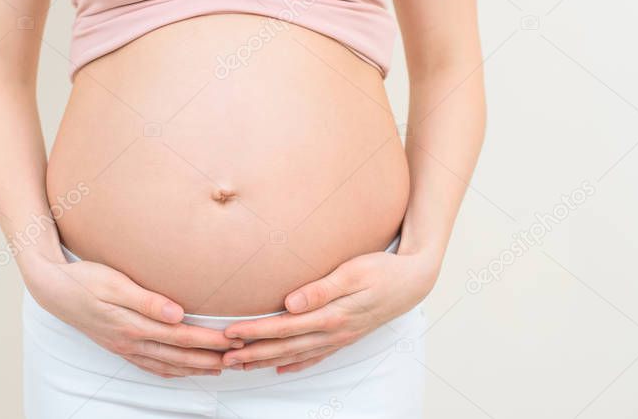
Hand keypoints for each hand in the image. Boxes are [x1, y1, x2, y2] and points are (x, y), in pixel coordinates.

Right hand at [23, 255, 240, 377]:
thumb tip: (177, 313)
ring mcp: (124, 347)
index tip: (233, 339)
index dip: (209, 340)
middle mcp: (131, 341)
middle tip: (237, 357)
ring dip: (194, 368)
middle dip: (210, 358)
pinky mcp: (119, 346)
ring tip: (219, 367)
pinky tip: (181, 369)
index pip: (181, 336)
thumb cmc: (84, 280)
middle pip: (179, 356)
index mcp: (133, 325)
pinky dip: (172, 371)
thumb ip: (147, 300)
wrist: (53, 290)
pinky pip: (151, 366)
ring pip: (167, 365)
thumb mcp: (115, 283)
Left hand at [220, 249, 438, 372]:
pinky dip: (296, 363)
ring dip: (267, 360)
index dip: (256, 332)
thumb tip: (291, 302)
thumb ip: (321, 289)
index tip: (230, 334)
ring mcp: (340, 337)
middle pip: (285, 346)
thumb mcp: (353, 272)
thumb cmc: (382, 270)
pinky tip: (281, 368)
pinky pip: (316, 355)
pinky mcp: (345, 335)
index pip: (284, 327)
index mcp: (332, 315)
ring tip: (242, 365)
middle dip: (253, 353)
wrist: (413, 280)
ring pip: (297, 354)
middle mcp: (333, 331)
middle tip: (224, 358)